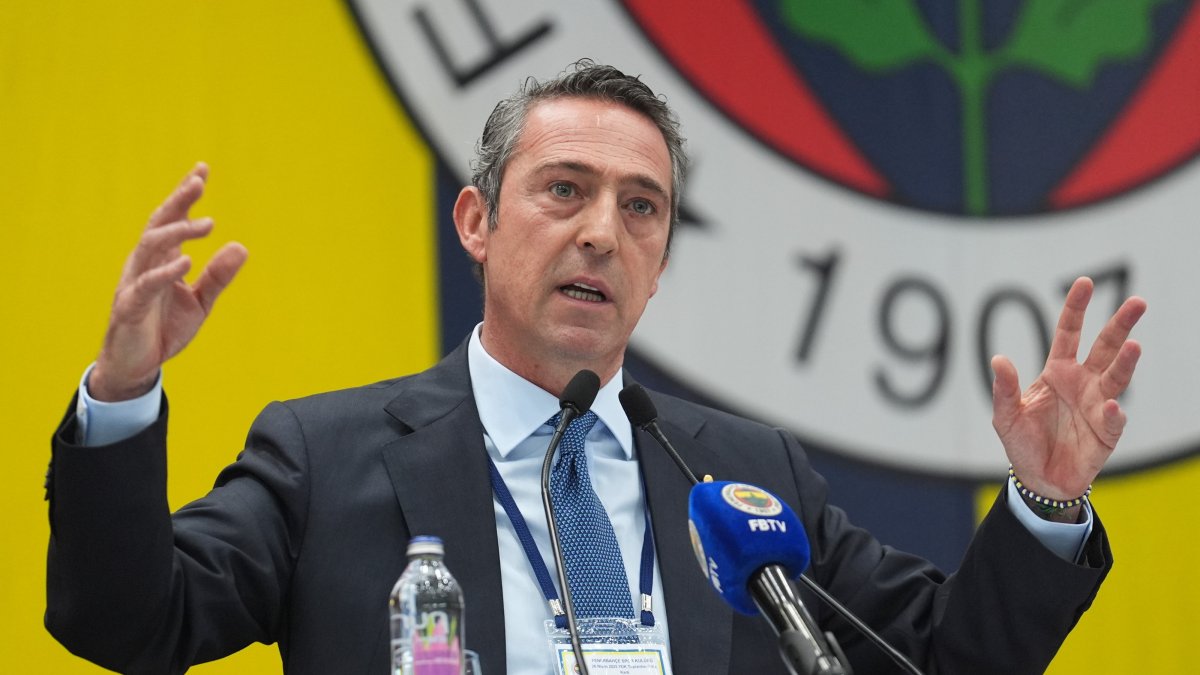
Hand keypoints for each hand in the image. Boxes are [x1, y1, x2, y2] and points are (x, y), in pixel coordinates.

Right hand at [89, 163, 247, 400]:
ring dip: (178, 232)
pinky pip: (145, 284)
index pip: (173, 220)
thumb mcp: (200, 302)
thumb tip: (241, 247)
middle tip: (199, 181)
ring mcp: (135, 283)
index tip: (202, 169)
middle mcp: (145, 264)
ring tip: (207, 223)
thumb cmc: (163, 328)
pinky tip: (186, 261)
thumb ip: (218, 276)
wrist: (136, 365)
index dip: (185, 195)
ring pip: (150, 246)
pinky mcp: (129, 307)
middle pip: (159, 223)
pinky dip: (165, 272)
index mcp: (162, 259)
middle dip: (178, 201)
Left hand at [991, 277, 1145, 506]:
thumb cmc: (1023, 443)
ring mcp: (1098, 405)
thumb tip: (998, 359)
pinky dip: (1112, 413)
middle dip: (1120, 325)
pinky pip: (1112, 419)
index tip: (1085, 283)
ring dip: (1125, 362)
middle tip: (1138, 302)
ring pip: (1116, 377)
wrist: (1039, 479)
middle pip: (1104, 347)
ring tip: (1134, 346)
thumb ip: (1004, 389)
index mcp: (1057, 372)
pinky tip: (1109, 406)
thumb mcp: (1005, 416)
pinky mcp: (1107, 432)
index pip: (1068, 333)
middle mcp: (1083, 383)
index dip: (1076, 309)